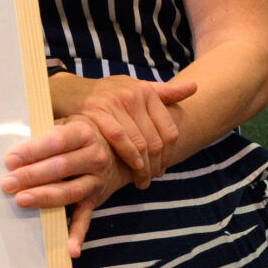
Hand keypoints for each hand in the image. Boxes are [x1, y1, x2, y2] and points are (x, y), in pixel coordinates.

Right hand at [66, 72, 193, 189]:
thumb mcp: (137, 89)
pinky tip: (131, 168)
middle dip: (156, 166)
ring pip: (140, 143)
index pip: (169, 130)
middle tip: (152, 179)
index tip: (163, 168)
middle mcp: (133, 95)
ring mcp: (115, 103)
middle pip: (156, 140)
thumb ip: (165, 93)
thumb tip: (195, 86)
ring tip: (141, 180)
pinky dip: (129, 157)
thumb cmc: (109, 95)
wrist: (72, 92)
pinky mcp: (97, 112)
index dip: (170, 155)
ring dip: (143, 168)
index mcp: (146, 91)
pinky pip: (120, 140)